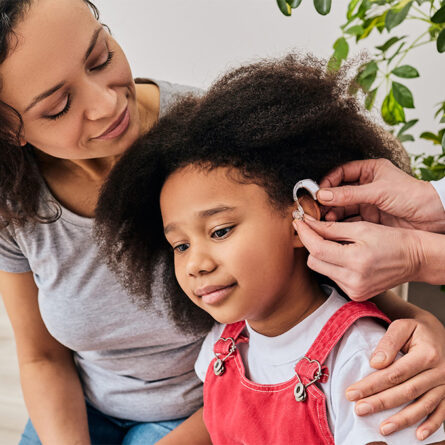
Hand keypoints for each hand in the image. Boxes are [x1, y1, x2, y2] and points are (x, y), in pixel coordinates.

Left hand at [293, 217, 423, 300]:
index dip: (305, 234)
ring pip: (321, 269)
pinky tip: (344, 256)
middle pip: (314, 262)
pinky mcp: (355, 295)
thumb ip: (331, 228)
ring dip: (322, 255)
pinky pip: (332, 277)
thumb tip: (307, 224)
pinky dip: (333, 265)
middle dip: (312, 244)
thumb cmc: (392, 240)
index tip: (298, 222)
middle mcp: (353, 281)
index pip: (317, 249)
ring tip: (335, 242)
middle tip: (316, 230)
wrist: (415, 258)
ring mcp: (354, 290)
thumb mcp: (361, 228)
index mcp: (356, 262)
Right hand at [317, 159, 444, 233]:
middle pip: (339, 191)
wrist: (433, 217)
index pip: (341, 172)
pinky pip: (350, 220)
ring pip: (343, 207)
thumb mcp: (378, 192)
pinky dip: (341, 223)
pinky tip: (334, 227)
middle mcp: (367, 186)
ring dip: (332, 213)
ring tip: (325, 219)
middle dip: (327, 200)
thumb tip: (323, 194)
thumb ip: (349, 194)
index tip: (318, 192)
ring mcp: (368, 203)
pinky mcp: (370, 218)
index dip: (328, 181)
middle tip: (317, 209)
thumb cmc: (412, 196)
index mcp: (370, 171)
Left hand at [345, 314, 444, 440]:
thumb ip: (388, 342)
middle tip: (360, 409)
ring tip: (383, 429)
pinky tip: (418, 436)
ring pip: (423, 406)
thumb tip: (375, 363)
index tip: (352, 392)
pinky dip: (431, 425)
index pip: (395, 373)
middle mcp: (439, 372)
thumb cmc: (415, 329)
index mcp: (426, 354)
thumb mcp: (402, 326)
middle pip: (406, 391)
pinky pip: (441, 412)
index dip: (373, 384)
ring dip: (403, 420)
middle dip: (381, 403)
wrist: (437, 332)